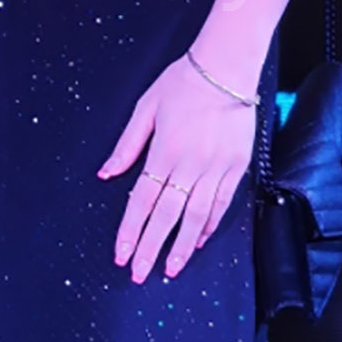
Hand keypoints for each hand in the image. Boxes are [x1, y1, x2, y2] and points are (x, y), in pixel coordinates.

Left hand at [100, 55, 253, 282]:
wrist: (226, 69)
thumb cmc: (183, 83)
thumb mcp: (145, 108)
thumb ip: (126, 146)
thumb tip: (106, 173)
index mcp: (164, 152)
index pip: (142, 201)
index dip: (130, 231)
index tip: (121, 253)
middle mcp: (190, 165)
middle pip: (166, 216)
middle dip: (151, 248)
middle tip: (140, 273)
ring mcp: (216, 168)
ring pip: (196, 217)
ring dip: (182, 246)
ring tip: (171, 269)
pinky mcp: (236, 167)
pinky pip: (220, 203)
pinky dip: (208, 225)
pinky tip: (197, 241)